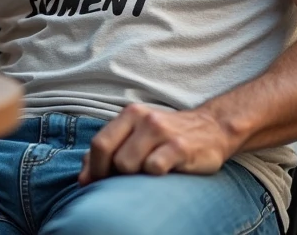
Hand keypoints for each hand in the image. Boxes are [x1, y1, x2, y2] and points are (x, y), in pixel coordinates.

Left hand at [79, 104, 238, 183]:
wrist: (213, 128)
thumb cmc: (167, 136)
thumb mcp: (137, 134)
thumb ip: (110, 150)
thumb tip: (83, 179)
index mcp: (129, 114)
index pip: (99, 143)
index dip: (94, 168)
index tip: (98, 183)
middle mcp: (143, 118)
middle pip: (109, 155)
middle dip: (110, 174)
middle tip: (121, 182)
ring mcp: (162, 131)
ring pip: (128, 164)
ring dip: (134, 176)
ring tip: (146, 173)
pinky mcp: (180, 147)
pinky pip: (154, 168)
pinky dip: (154, 175)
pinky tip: (164, 172)